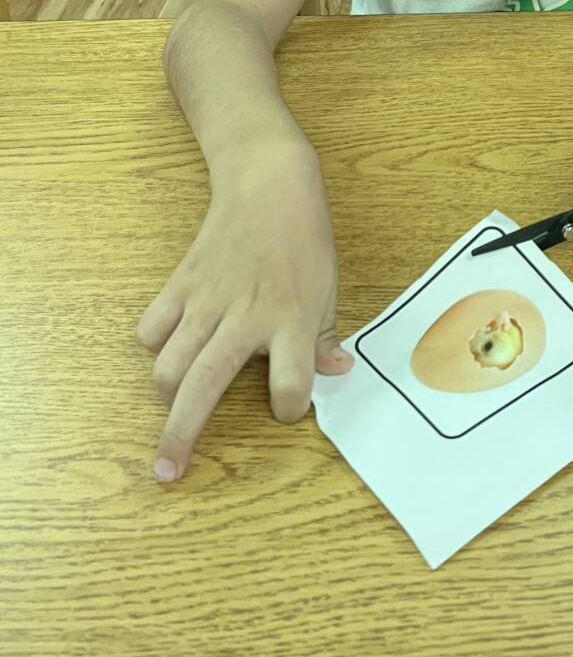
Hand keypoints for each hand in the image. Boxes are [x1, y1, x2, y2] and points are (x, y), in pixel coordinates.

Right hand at [136, 142, 352, 481]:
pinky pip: (152, 327)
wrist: (270, 187)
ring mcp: (208, 301)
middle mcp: (245, 318)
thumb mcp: (327, 293)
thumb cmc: (304, 244)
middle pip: (204, 386)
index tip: (288, 406)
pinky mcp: (181, 284)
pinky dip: (155, 344)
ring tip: (173, 406)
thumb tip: (337, 374)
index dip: (291, 407)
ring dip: (167, 393)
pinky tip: (170, 348)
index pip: (291, 386)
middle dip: (181, 435)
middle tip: (166, 470)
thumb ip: (325, 339)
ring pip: (168, 363)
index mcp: (291, 323)